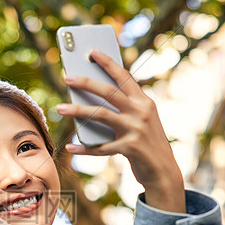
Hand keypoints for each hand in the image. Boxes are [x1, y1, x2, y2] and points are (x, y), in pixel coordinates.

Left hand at [57, 49, 185, 212]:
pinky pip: (101, 147)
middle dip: (86, 82)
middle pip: (109, 92)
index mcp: (144, 102)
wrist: (164, 172)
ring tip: (59, 108)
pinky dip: (84, 148)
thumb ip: (123, 110)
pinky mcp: (130, 148)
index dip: (109, 63)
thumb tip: (90, 100)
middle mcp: (141, 112)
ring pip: (100, 115)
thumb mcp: (141, 121)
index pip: (125, 77)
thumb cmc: (147, 144)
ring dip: (77, 110)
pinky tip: (70, 147)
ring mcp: (136, 129)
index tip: (93, 52)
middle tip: (67, 77)